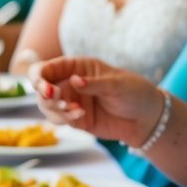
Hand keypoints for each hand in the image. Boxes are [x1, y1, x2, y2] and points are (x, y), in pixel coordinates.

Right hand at [31, 56, 165, 146]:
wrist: (146, 119)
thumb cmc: (135, 93)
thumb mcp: (117, 84)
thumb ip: (94, 83)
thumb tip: (74, 80)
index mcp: (77, 67)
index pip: (47, 68)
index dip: (39, 76)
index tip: (44, 87)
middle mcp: (70, 83)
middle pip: (42, 88)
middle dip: (45, 95)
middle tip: (56, 100)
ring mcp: (71, 102)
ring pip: (47, 106)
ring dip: (54, 109)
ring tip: (73, 110)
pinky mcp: (75, 119)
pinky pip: (60, 120)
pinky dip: (65, 119)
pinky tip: (81, 115)